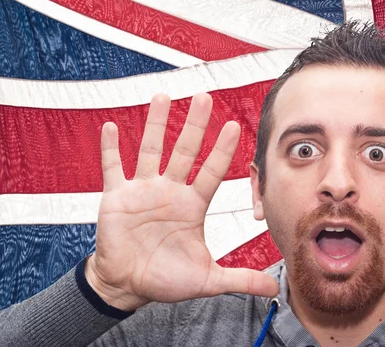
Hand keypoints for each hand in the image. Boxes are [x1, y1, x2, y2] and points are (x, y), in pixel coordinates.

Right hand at [85, 93, 278, 310]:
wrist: (129, 284)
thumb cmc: (167, 278)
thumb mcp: (207, 279)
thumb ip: (240, 279)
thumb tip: (274, 288)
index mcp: (193, 205)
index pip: (212, 171)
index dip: (223, 150)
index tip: (234, 125)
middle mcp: (170, 191)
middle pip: (185, 151)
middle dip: (194, 125)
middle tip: (204, 97)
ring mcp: (143, 191)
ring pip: (150, 150)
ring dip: (155, 124)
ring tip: (162, 97)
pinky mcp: (117, 197)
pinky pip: (113, 168)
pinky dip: (111, 149)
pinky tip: (110, 127)